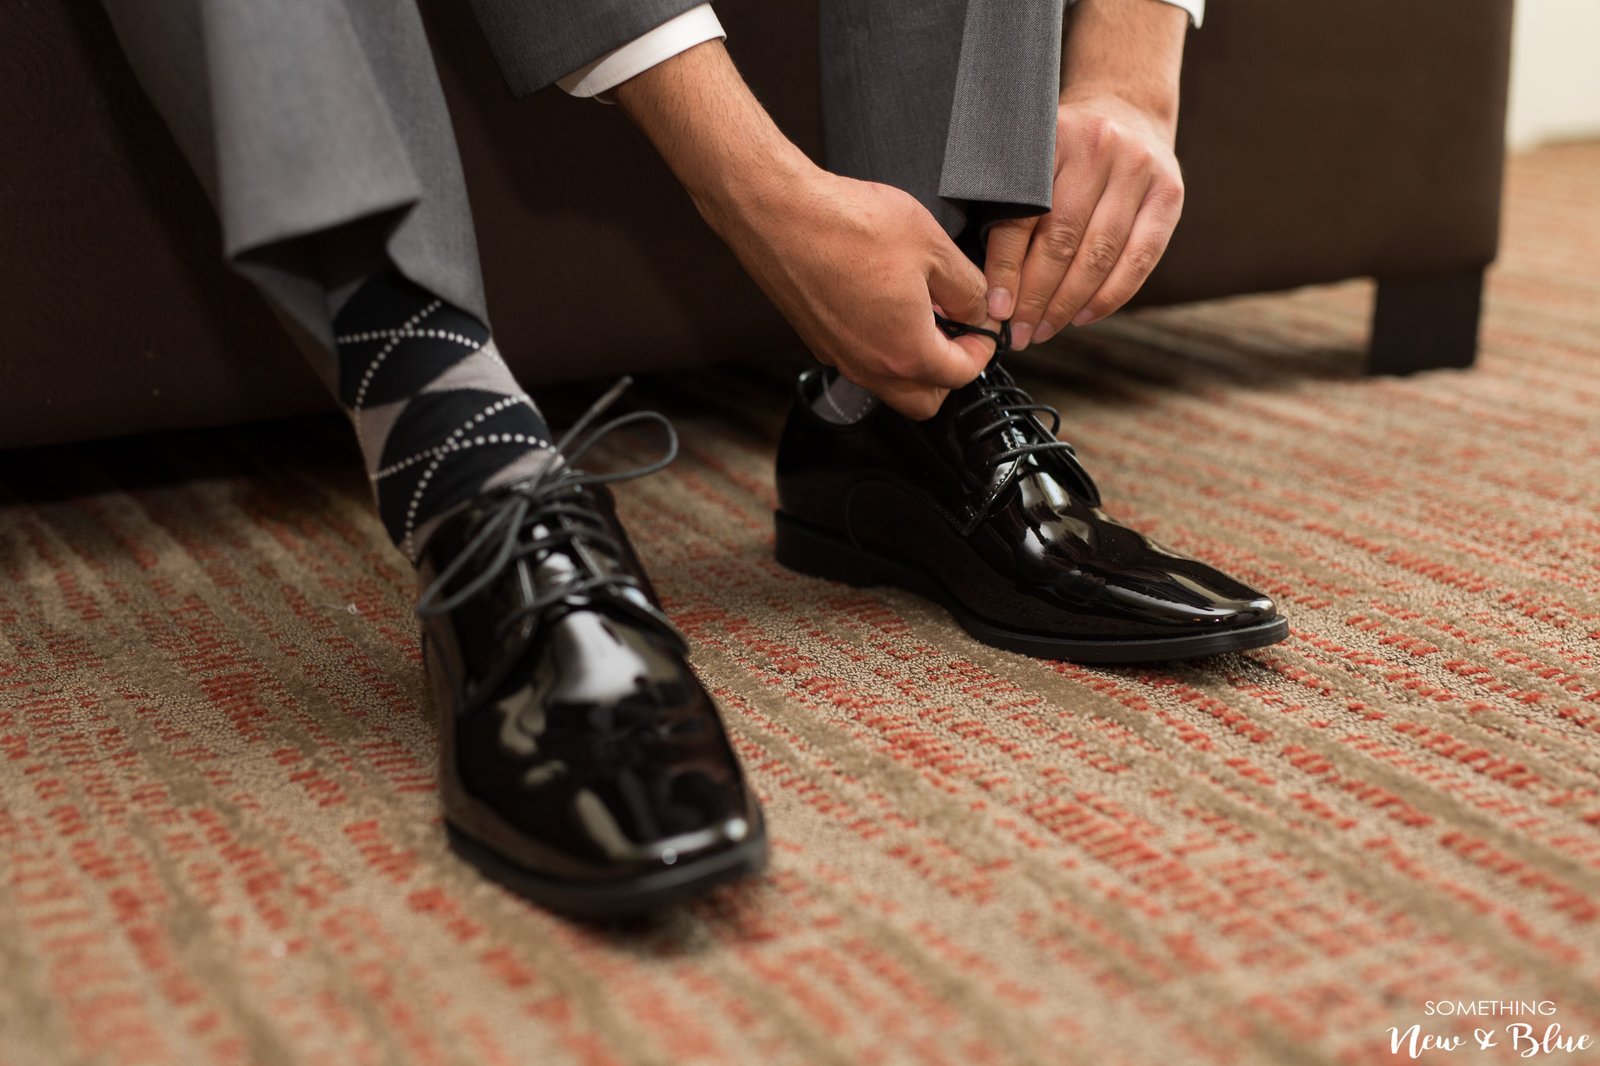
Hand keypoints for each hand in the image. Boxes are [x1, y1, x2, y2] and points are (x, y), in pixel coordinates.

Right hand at [611, 40, 996, 419]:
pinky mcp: (817, 340)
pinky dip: (880, 348)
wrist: (780, 214)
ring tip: (920, 315)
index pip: (962, 375)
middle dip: (947, 372)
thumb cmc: (847, 226)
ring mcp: (840, 357)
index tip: (982, 324)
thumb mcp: (931, 247)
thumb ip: (966, 287)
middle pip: (924, 401)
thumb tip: (979, 308)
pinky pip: (860, 362)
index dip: (982, 348)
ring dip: (912, 363)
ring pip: (889, 385)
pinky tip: (883, 305)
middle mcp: (870, 366)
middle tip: (955, 331)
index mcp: (907, 351)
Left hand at [984, 96, 1183, 348]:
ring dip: (1068, 304)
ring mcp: (1140, 171)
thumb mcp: (1032, 160)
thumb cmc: (1064, 148)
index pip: (1022, 218)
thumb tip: (988, 285)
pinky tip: (1083, 317)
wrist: (1126, 107)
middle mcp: (1099, 150)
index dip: (1005, 270)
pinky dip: (1110, 296)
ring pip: (1100, 255)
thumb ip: (1010, 205)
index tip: (994, 310)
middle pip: (1062, 241)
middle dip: (1036, 297)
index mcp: (1053, 141)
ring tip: (1044, 330)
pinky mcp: (1169, 194)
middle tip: (1018, 334)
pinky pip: (1139, 260)